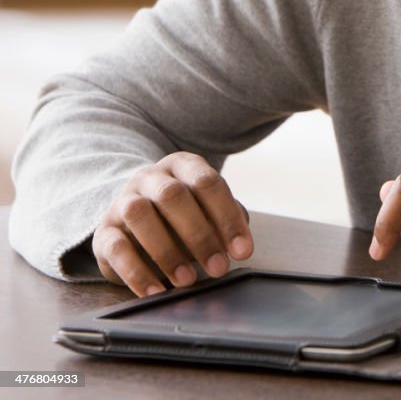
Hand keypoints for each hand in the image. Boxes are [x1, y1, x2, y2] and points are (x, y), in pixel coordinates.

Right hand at [92, 151, 252, 295]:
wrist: (134, 216)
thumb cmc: (183, 214)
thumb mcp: (208, 210)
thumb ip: (226, 220)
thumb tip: (240, 245)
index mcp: (182, 165)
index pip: (207, 182)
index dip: (227, 217)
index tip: (243, 251)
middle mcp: (150, 177)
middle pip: (173, 195)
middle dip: (200, 235)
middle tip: (218, 267)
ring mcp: (122, 201)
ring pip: (139, 214)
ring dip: (166, 251)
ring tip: (187, 280)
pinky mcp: (103, 231)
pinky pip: (116, 248)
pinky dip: (136, 272)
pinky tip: (156, 290)